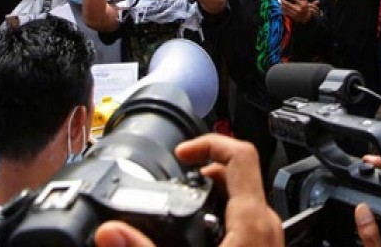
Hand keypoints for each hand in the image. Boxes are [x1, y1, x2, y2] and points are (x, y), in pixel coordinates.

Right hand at [94, 134, 282, 246]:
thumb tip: (111, 233)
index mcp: (252, 222)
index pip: (240, 156)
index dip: (208, 144)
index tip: (181, 154)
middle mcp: (266, 227)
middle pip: (238, 176)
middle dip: (203, 174)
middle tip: (173, 183)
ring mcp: (268, 243)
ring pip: (241, 202)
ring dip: (209, 198)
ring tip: (179, 209)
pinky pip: (243, 224)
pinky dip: (218, 219)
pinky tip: (195, 239)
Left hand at [281, 0, 318, 23]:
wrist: (306, 18)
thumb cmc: (305, 8)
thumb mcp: (306, 1)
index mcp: (301, 4)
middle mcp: (297, 9)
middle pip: (287, 4)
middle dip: (283, 0)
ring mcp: (294, 13)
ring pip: (285, 8)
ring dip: (282, 4)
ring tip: (281, 1)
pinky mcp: (292, 16)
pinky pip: (285, 12)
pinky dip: (282, 9)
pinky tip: (281, 6)